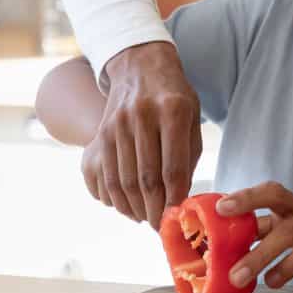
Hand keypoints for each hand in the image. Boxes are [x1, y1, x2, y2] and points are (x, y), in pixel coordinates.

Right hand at [82, 41, 201, 227]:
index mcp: (173, 110)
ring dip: (134, 208)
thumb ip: (189, 154)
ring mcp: (116, 124)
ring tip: (146, 219)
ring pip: (121, 181)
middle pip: (145, 178)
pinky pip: (104, 175)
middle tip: (161, 226)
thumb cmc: (174, 96)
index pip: (173, 167)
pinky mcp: (100, 132)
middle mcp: (141, 116)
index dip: (174, 198)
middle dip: (154, 210)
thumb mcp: (192, 116)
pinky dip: (114, 197)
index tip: (178, 217)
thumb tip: (182, 197)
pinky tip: (127, 205)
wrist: (139, 66)